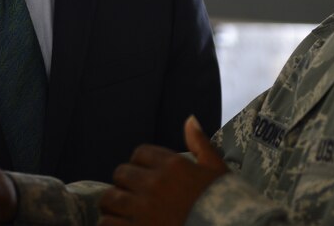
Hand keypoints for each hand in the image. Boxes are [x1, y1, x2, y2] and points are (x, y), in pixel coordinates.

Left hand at [97, 116, 227, 225]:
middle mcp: (154, 185)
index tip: (147, 176)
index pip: (140, 153)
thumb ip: (200, 144)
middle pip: (121, 174)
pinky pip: (107, 223)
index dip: (141, 164)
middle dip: (126, 184)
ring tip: (124, 213)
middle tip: (134, 196)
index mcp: (173, 166)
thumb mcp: (218, 172)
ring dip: (115, 205)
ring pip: (110, 198)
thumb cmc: (226, 204)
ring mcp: (143, 210)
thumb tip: (189, 119)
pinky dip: (110, 224)